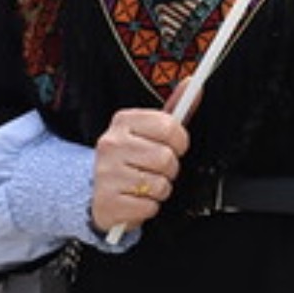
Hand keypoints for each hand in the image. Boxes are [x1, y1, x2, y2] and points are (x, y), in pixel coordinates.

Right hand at [88, 107, 186, 238]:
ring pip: (159, 185)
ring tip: (145, 185)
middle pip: (166, 158)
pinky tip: (136, 199)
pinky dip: (148, 207)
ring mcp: (106, 173)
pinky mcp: (107, 201)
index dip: (179, 141)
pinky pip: (149, 207)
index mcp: (123, 122)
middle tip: (155, 169)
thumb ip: (174, 109)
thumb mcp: (150, 131)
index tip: (173, 146)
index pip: (169, 126)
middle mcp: (111, 144)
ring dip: (160, 190)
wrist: (101, 192)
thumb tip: (193, 85)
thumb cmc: (131, 159)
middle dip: (169, 169)